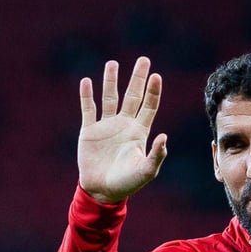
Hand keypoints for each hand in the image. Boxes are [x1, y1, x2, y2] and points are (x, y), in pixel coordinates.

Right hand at [77, 57, 167, 203]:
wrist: (102, 192)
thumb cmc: (127, 184)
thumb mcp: (146, 171)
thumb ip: (156, 155)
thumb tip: (164, 136)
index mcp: (139, 132)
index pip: (149, 106)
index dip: (153, 91)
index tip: (156, 76)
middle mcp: (124, 125)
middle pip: (132, 96)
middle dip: (137, 78)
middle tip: (143, 59)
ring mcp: (106, 126)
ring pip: (109, 98)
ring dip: (111, 81)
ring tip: (112, 63)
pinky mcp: (89, 131)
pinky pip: (88, 109)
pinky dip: (87, 96)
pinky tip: (86, 81)